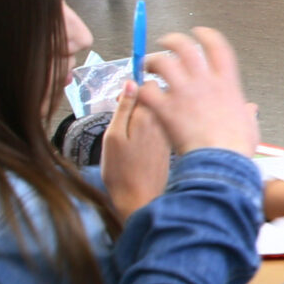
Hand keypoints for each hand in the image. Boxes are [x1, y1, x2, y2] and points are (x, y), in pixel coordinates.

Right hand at [100, 83, 170, 217]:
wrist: (140, 200)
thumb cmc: (121, 171)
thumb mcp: (113, 136)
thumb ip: (124, 108)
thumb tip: (130, 83)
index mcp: (149, 116)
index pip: (149, 85)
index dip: (132, 89)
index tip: (118, 100)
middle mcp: (164, 123)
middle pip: (157, 96)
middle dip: (141, 99)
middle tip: (121, 115)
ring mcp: (169, 134)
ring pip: (159, 112)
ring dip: (145, 114)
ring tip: (129, 132)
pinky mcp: (169, 146)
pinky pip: (160, 127)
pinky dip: (150, 128)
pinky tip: (139, 143)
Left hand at [130, 27, 258, 157]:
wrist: (220, 162)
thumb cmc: (236, 147)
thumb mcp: (249, 125)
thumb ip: (246, 114)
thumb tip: (249, 111)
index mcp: (226, 82)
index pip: (216, 46)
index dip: (205, 35)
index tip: (197, 32)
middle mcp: (204, 81)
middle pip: (185, 46)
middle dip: (172, 40)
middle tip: (164, 42)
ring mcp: (183, 93)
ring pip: (162, 62)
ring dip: (152, 61)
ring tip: (147, 65)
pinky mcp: (166, 108)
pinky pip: (147, 90)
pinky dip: (141, 89)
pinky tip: (141, 93)